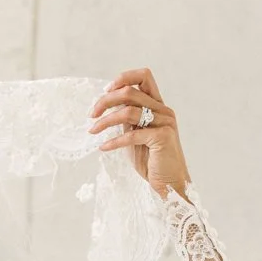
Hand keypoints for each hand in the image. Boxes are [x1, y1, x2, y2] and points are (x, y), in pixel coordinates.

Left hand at [89, 67, 189, 195]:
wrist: (170, 183)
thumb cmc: (152, 160)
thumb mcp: (136, 133)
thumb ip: (127, 118)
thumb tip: (108, 104)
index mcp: (158, 105)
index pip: (144, 76)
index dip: (123, 78)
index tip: (105, 91)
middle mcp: (163, 110)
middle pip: (130, 92)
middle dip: (105, 101)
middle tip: (91, 114)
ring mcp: (164, 122)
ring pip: (128, 111)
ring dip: (105, 121)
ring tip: (93, 130)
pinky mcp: (162, 137)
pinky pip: (131, 135)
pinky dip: (114, 141)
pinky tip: (104, 147)